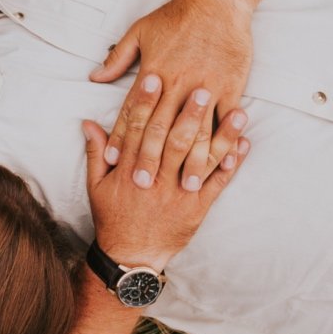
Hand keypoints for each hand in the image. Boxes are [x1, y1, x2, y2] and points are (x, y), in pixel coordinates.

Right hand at [83, 78, 247, 268]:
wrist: (131, 255)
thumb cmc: (113, 217)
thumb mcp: (96, 185)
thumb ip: (96, 153)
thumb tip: (89, 123)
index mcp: (130, 170)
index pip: (138, 130)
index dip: (145, 103)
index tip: (154, 78)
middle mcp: (155, 179)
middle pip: (173, 140)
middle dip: (188, 114)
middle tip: (201, 87)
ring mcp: (178, 193)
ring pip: (200, 159)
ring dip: (221, 136)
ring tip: (238, 112)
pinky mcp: (196, 208)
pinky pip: (217, 184)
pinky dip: (232, 164)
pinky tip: (243, 144)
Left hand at [89, 0, 252, 189]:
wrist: (216, 1)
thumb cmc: (176, 17)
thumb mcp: (139, 31)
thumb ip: (117, 58)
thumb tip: (94, 77)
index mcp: (153, 73)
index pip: (133, 111)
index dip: (122, 137)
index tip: (114, 161)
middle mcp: (177, 83)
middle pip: (160, 128)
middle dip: (151, 159)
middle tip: (143, 186)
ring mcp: (205, 87)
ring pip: (194, 131)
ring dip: (188, 161)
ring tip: (182, 186)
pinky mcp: (230, 87)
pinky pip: (224, 121)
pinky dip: (221, 143)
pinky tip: (217, 163)